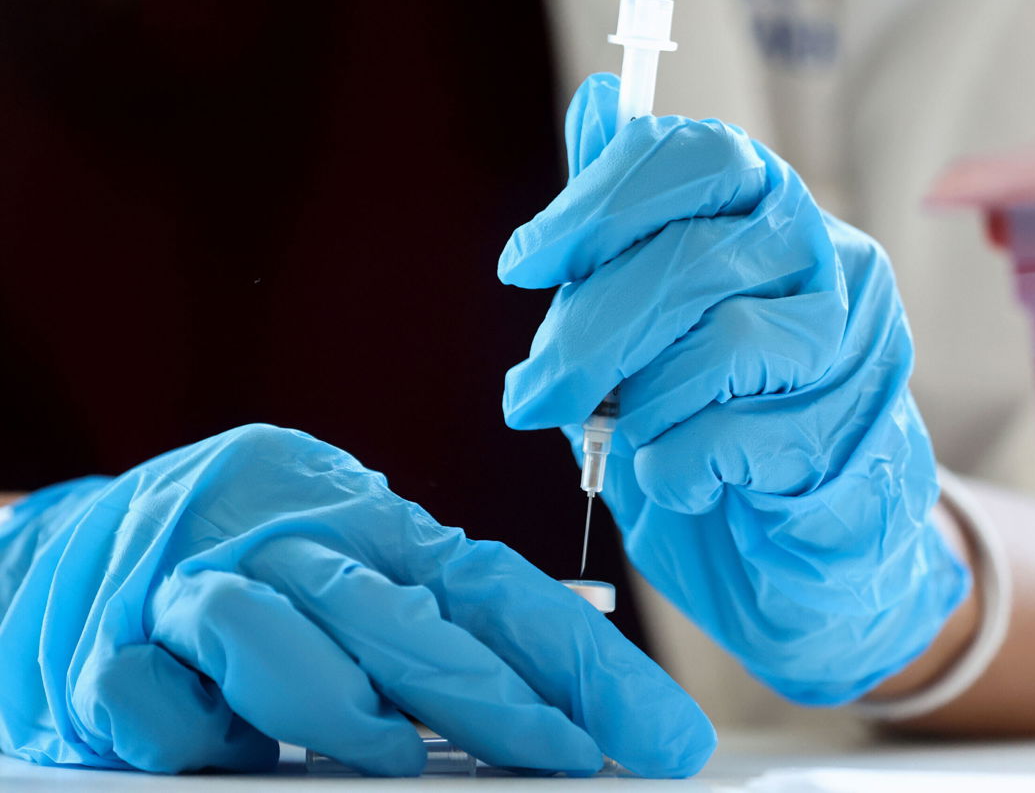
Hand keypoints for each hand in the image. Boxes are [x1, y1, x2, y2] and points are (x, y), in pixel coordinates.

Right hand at [0, 424, 713, 775]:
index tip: (663, 736)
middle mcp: (297, 547)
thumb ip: (442, 635)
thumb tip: (562, 714)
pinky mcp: (111, 646)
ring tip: (391, 757)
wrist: (111, 531)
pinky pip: (151, 695)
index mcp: (377, 531)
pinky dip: (195, 733)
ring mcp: (198, 591)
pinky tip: (225, 751)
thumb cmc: (270, 567)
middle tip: (573, 763)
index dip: (585, 664)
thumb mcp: (369, 580)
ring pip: (270, 632)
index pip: (499, 592)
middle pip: (405, 618)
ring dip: (340, 704)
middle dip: (499, 700)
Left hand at [499, 73, 968, 704]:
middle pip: (692, 259)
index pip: (698, 157)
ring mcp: (853, 351)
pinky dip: (673, 467)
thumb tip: (595, 103)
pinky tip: (678, 479)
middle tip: (529, 396)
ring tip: (630, 440)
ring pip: (720, 345)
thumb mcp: (645, 325)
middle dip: (586, 335)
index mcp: (773, 214)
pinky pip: (733, 437)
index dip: (598, 204)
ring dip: (641, 408)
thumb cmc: (712, 425)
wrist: (791, 553)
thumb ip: (620, 230)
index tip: (523, 267)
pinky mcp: (850, 439)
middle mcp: (830, 261)